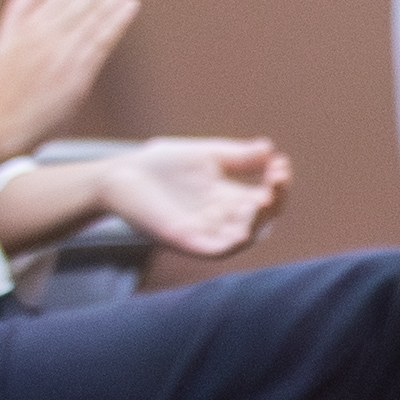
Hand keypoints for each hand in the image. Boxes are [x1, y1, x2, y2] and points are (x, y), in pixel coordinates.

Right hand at [0, 0, 160, 149]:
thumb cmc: (1, 88)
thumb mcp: (4, 39)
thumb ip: (22, 6)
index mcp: (32, 24)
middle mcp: (47, 33)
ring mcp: (61, 53)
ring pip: (95, 13)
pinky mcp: (73, 75)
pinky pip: (97, 43)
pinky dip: (113, 22)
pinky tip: (131, 4)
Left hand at [81, 136, 286, 262]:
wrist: (120, 174)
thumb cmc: (160, 164)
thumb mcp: (207, 155)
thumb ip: (237, 156)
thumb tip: (269, 149)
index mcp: (229, 197)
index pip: (266, 198)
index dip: (279, 184)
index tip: (280, 164)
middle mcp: (221, 218)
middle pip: (262, 219)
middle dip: (276, 200)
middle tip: (276, 179)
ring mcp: (205, 231)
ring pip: (245, 237)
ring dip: (261, 221)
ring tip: (266, 198)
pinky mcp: (186, 241)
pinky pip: (217, 250)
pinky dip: (235, 242)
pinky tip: (245, 225)